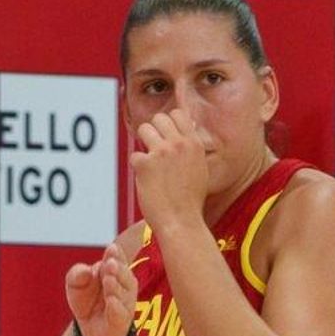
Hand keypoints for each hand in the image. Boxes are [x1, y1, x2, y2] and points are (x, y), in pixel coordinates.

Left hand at [65, 242, 136, 335]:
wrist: (86, 327)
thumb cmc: (85, 299)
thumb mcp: (74, 283)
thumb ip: (77, 274)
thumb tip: (87, 271)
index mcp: (115, 272)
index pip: (118, 260)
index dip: (116, 254)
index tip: (111, 249)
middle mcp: (124, 286)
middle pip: (125, 275)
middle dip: (118, 269)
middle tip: (109, 264)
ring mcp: (125, 304)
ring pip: (124, 294)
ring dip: (116, 286)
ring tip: (108, 280)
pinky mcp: (121, 321)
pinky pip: (121, 314)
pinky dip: (116, 307)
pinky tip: (111, 300)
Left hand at [128, 108, 212, 234]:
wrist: (181, 221)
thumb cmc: (190, 201)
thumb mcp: (199, 169)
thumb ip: (191, 150)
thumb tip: (184, 133)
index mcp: (194, 143)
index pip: (178, 114)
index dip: (169, 123)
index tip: (165, 135)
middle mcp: (179, 144)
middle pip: (159, 118)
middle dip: (153, 131)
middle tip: (154, 149)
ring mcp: (161, 152)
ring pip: (144, 129)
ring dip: (143, 144)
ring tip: (148, 162)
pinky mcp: (145, 164)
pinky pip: (134, 156)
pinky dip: (138, 168)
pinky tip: (146, 181)